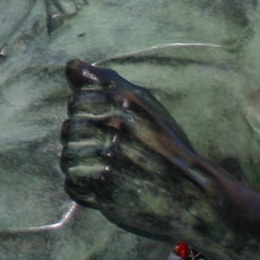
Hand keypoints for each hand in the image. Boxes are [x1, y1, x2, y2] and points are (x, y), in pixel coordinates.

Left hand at [60, 59, 220, 242]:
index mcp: (125, 101)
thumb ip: (104, 82)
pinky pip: (73, 183)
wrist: (191, 194)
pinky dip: (84, 188)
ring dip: (82, 166)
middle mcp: (116, 126)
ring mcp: (110, 157)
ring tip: (108, 170)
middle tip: (110, 153)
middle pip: (69, 130)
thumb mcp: (143, 104)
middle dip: (83, 143)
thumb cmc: (164, 146)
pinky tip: (106, 186)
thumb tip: (70, 65)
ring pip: (67, 157)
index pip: (76, 102)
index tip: (106, 129)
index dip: (86, 117)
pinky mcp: (104, 186)